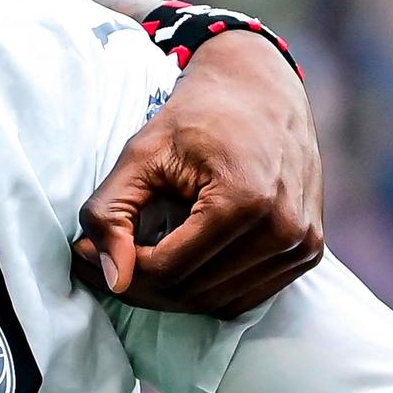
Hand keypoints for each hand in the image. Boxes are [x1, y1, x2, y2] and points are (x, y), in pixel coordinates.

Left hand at [76, 30, 322, 319]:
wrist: (261, 89)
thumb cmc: (197, 116)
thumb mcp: (140, 154)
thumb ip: (111, 213)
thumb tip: (111, 278)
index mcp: (247, 201)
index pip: (168, 270)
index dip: (119, 267)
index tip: (84, 250)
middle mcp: (284, 230)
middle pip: (192, 292)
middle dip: (138, 284)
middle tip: (101, 260)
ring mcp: (302, 245)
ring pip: (216, 303)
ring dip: (170, 293)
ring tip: (136, 259)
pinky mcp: (307, 252)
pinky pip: (244, 298)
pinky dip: (205, 290)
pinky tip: (180, 260)